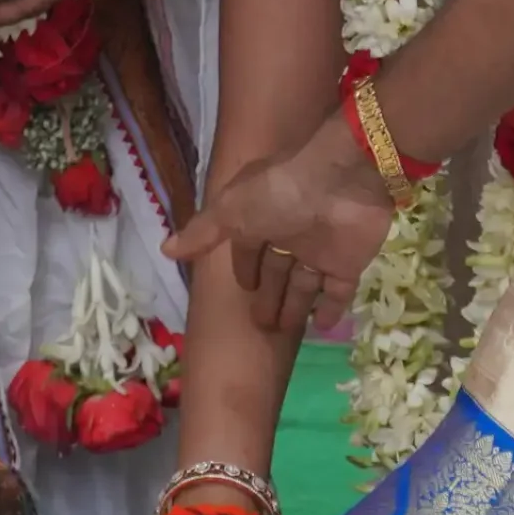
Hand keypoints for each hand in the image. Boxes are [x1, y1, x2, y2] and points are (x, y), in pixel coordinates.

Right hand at [162, 118, 392, 338]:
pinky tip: (321, 328)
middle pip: (276, 270)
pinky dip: (330, 309)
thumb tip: (164, 250)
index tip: (241, 290)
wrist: (342, 181)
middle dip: (267, 296)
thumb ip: (203, 232)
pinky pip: (338, 290)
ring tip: (282, 334)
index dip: (245, 268)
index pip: (249, 247)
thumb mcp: (232, 209)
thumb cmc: (280, 192)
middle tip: (259, 326)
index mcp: (261, 215)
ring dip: (293, 308)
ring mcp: (322, 247)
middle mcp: (291, 231)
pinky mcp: (349, 261)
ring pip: (304, 284)